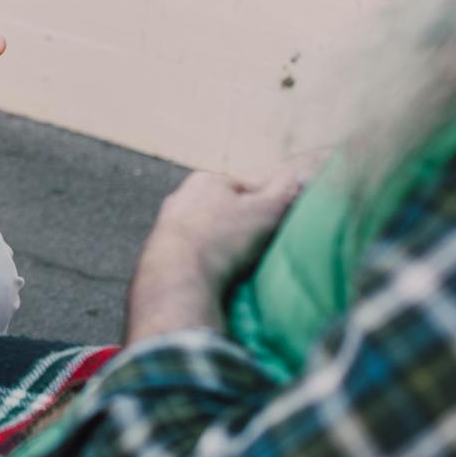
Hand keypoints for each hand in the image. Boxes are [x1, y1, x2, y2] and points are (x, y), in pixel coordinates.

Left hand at [124, 165, 305, 343]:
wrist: (177, 278)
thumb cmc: (224, 239)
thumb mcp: (267, 211)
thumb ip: (285, 191)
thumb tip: (297, 178)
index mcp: (207, 181)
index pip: (247, 189)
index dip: (267, 207)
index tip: (276, 226)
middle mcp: (181, 198)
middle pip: (222, 211)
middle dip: (239, 227)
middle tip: (256, 249)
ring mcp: (166, 227)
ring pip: (204, 234)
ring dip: (219, 247)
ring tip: (235, 267)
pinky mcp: (158, 256)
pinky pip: (189, 257)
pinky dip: (202, 265)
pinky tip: (213, 277)